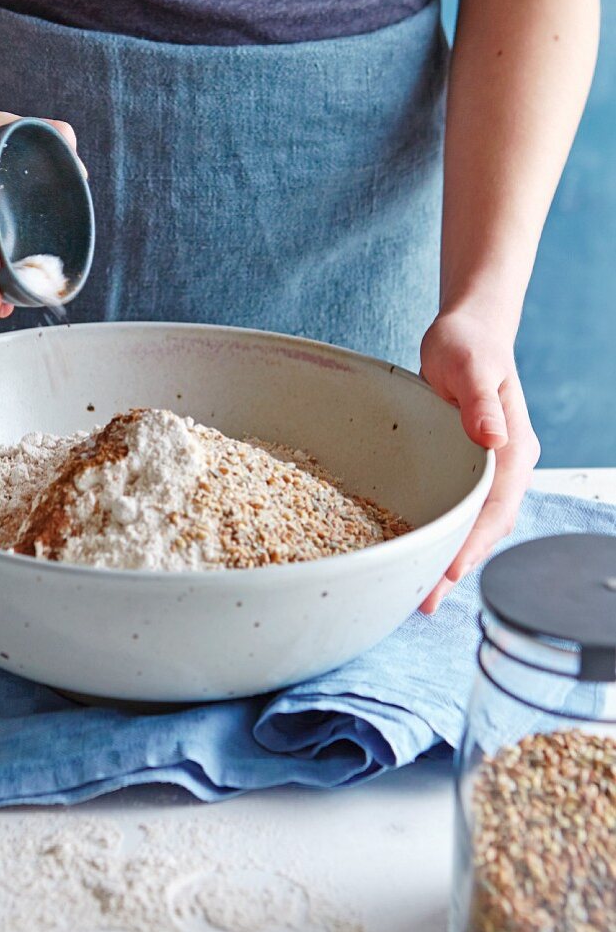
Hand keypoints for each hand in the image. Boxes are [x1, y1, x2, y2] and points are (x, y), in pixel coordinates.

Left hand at [418, 309, 540, 612]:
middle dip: (458, 564)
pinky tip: (419, 552)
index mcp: (513, 448)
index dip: (473, 542)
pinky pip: (456, 509)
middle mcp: (505, 465)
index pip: (496, 507)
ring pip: (472, 524)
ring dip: (450, 557)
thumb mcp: (472, 366)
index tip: (450, 571)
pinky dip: (441, 534)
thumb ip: (481, 402)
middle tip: (425, 601)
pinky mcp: (464, 466)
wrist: (467, 330)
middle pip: (486, 526)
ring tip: (420, 593)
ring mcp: (486, 469)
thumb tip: (493, 438)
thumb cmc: (468, 344)